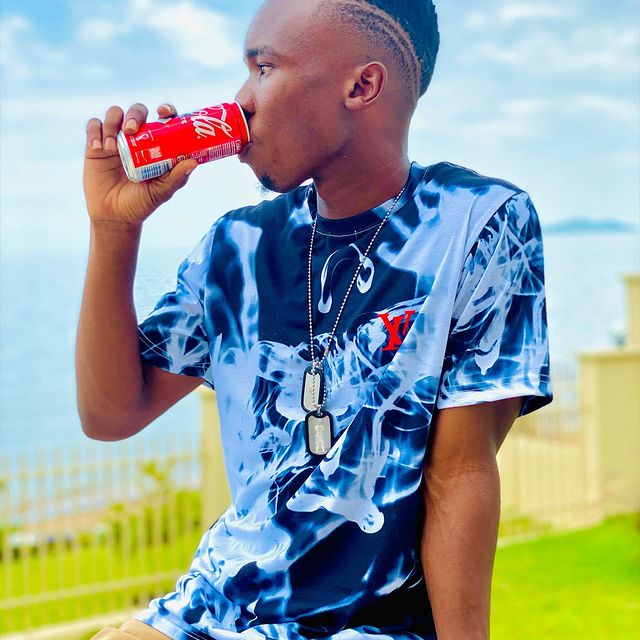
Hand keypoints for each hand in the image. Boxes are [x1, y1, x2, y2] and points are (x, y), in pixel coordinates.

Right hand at [83, 103, 196, 227]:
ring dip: (112, 124)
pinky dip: (95, 132)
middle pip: (137, 111)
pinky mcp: (96, 145)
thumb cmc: (141, 203)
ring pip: (114, 114)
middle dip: (134, 115)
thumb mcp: (161, 192)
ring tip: (111, 147)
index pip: (163, 120)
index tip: (163, 112)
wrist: (114, 216)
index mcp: (156, 145)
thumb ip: (176, 178)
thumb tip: (193, 162)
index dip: (166, 110)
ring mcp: (116, 139)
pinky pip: (93, 125)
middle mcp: (137, 138)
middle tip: (131, 130)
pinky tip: (98, 148)